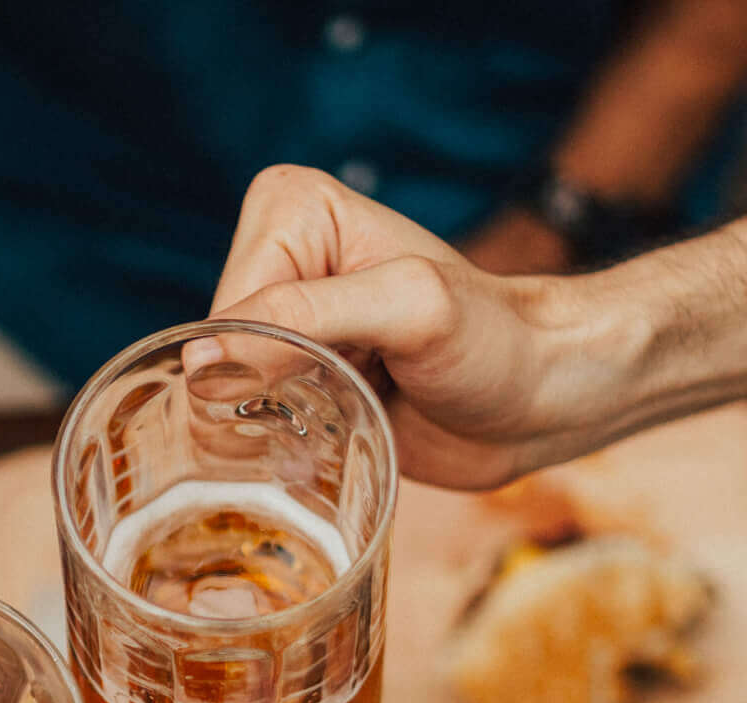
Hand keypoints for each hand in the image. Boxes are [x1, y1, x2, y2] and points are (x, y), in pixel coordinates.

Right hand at [209, 166, 618, 486]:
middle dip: (262, 396)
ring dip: (269, 428)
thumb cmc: (495, 341)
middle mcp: (281, 261)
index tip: (342, 374)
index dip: (263, 361)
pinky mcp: (298, 380)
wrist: (542, 400)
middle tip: (345, 402)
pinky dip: (277, 448)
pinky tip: (329, 445)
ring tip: (342, 421)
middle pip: (217, 355)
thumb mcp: (409, 310)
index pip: (227, 307)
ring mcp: (287, 327)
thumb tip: (204, 357)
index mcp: (293, 210)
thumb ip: (304, 320)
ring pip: (224, 395)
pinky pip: (247, 424)